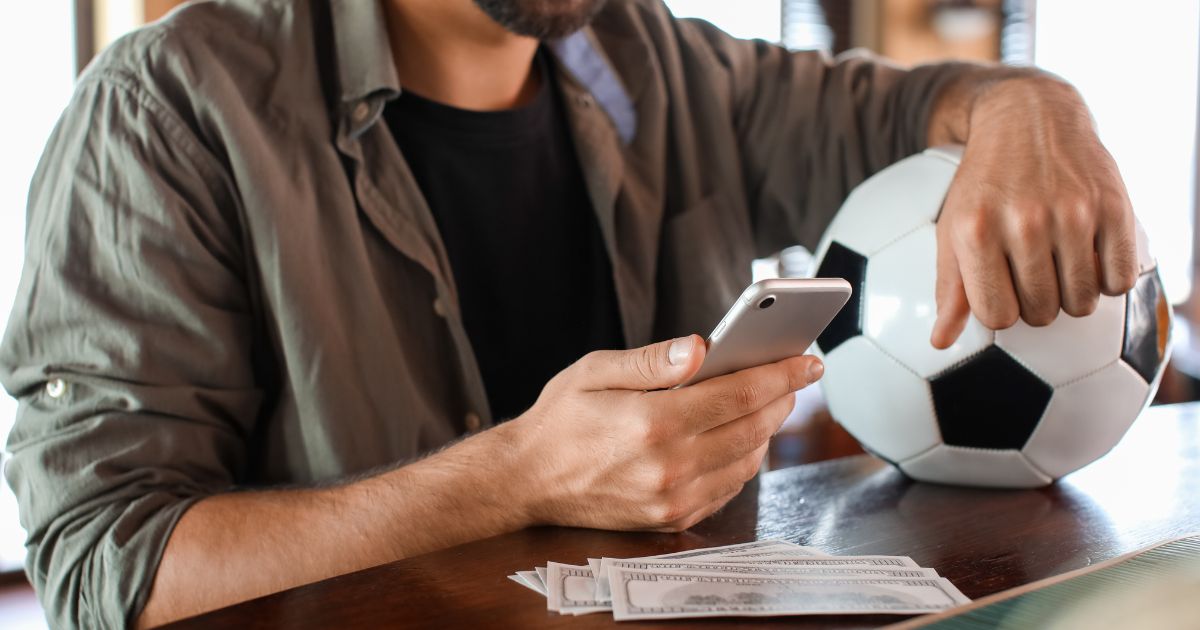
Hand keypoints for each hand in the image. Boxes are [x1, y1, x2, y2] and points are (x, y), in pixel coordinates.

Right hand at [508, 335, 822, 531]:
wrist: (526, 481)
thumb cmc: (560, 420)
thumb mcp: (596, 371)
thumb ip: (652, 360)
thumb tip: (701, 346)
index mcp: (653, 422)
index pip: (738, 393)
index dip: (780, 373)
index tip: (807, 359)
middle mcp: (669, 466)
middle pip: (752, 428)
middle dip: (782, 398)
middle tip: (796, 375)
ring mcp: (672, 499)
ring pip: (746, 461)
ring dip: (767, 430)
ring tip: (770, 402)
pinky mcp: (670, 518)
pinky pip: (727, 488)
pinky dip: (744, 460)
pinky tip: (741, 437)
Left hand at [930, 76, 1138, 347]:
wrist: (1028, 118)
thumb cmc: (984, 182)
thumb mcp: (953, 228)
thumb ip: (950, 288)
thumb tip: (940, 342)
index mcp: (976, 230)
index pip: (996, 317)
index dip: (1002, 311)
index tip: (1003, 290)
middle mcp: (1024, 221)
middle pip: (1040, 313)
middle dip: (1036, 304)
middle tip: (1032, 273)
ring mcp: (1073, 213)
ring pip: (1081, 303)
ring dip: (1072, 295)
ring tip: (1059, 265)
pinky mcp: (1113, 206)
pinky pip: (1119, 280)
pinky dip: (1107, 279)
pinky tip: (1090, 256)